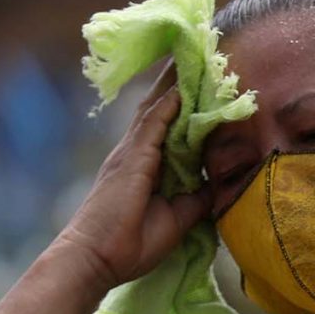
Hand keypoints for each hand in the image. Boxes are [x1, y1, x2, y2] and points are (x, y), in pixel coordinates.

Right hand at [52, 66, 215, 294]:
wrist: (97, 259)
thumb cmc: (131, 244)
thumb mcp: (177, 220)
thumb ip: (196, 198)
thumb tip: (217, 185)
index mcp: (147, 165)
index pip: (171, 126)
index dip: (187, 104)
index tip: (207, 82)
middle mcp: (137, 152)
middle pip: (161, 108)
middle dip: (180, 82)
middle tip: (200, 54)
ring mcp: (132, 153)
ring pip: (157, 109)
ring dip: (175, 84)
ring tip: (194, 56)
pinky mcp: (131, 159)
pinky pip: (152, 125)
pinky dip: (168, 105)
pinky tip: (183, 87)